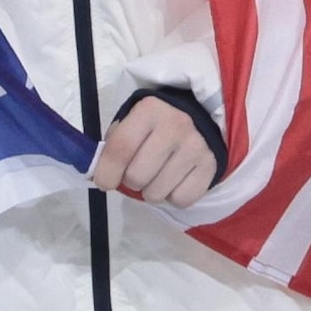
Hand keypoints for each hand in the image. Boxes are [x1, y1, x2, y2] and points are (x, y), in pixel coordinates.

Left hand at [91, 100, 217, 205]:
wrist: (201, 117)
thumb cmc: (156, 123)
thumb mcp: (133, 121)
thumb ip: (115, 144)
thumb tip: (100, 174)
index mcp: (150, 110)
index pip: (121, 148)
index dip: (106, 172)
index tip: (103, 182)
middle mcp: (176, 126)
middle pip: (137, 177)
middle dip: (130, 181)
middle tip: (138, 172)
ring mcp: (196, 148)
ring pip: (157, 194)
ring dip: (151, 191)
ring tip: (158, 175)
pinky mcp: (211, 167)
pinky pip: (180, 200)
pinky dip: (173, 197)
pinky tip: (175, 180)